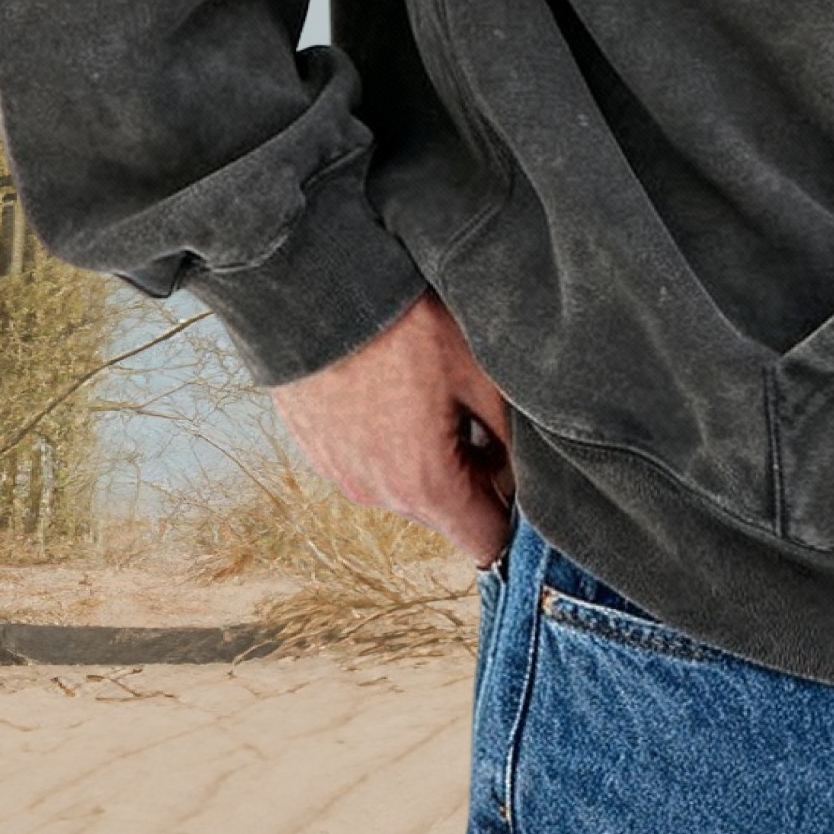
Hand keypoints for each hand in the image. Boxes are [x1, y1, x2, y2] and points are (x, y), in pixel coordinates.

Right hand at [271, 292, 518, 565]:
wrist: (313, 290)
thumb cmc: (401, 326)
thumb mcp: (478, 372)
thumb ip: (508, 439)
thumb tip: (516, 474)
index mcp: (425, 485)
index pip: (486, 544)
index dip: (513, 515)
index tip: (521, 476)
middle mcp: (378, 494)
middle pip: (446, 515)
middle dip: (472, 479)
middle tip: (478, 415)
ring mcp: (341, 475)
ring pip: (406, 487)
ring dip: (427, 458)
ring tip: (430, 393)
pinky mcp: (317, 450)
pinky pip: (369, 463)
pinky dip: (388, 442)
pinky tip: (393, 390)